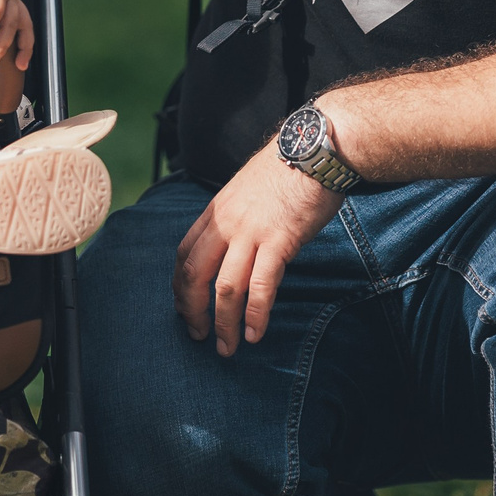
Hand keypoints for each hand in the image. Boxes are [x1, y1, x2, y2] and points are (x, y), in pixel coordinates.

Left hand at [174, 144, 341, 355]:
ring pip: (225, 288)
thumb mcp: (248, 189)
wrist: (316, 148)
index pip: (184, 254)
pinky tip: (255, 334)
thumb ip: (236, 215)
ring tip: (227, 347)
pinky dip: (255, 315)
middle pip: (194, 275)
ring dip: (223, 324)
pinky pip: (261, 286)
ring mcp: (251, 232)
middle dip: (192, 312)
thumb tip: (236, 241)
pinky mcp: (280, 241)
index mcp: (216, 210)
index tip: (185, 308)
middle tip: (198, 336)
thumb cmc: (288, 167)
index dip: (180, 287)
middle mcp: (227, 223)